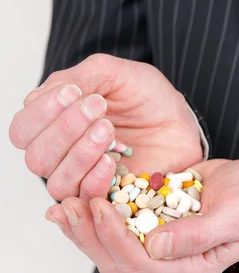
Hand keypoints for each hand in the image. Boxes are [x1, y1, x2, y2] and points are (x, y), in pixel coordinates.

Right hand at [9, 54, 201, 201]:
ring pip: (55, 181)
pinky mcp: (106, 197)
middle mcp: (62, 154)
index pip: (23, 128)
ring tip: (108, 129)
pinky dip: (94, 177)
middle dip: (63, 130)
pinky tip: (112, 158)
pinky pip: (85, 198)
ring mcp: (83, 178)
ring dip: (80, 153)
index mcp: (55, 122)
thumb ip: (80, 78)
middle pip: (35, 156)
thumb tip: (46, 94)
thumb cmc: (146, 96)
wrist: (181, 121)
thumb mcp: (115, 74)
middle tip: (98, 107)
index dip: (42, 112)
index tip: (74, 92)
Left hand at [44, 158, 238, 272]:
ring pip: (111, 248)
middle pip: (118, 262)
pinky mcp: (151, 224)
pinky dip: (95, 215)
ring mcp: (158, 245)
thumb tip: (156, 247)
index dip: (116, 238)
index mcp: (190, 269)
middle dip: (91, 235)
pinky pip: (117, 226)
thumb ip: (199, 235)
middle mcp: (169, 263)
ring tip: (65, 205)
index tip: (100, 206)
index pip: (142, 265)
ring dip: (86, 228)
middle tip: (72, 205)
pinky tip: (78, 197)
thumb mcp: (234, 215)